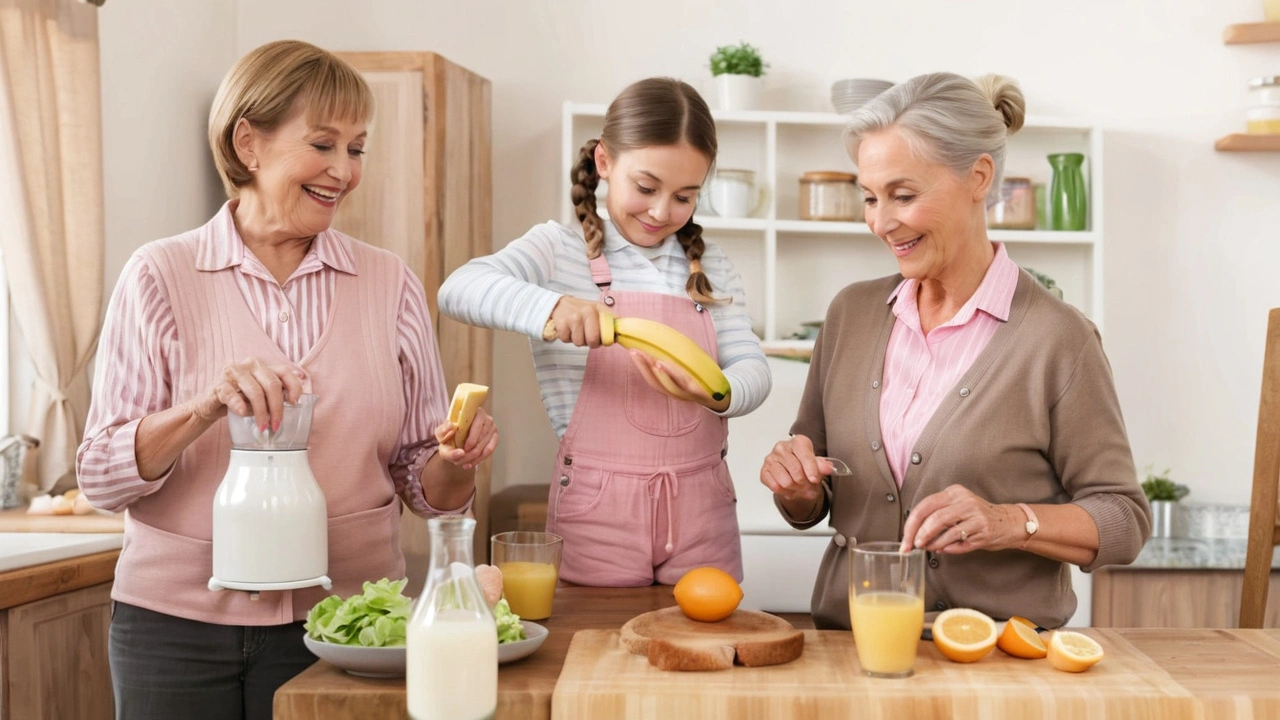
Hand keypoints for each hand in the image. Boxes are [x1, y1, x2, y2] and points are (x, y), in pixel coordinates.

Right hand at [188, 357, 304, 432]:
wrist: (209, 405)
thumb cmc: (239, 399)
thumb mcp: (260, 396)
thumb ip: (273, 395)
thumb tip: (292, 403)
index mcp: (262, 366)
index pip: (284, 371)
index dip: (293, 386)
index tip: (294, 402)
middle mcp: (249, 365)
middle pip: (271, 384)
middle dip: (277, 407)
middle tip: (276, 424)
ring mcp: (232, 373)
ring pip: (255, 391)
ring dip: (261, 412)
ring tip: (262, 426)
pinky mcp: (218, 385)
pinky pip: (230, 394)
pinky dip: (239, 405)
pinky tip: (243, 413)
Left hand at [433, 407, 497, 469]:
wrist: (455, 439)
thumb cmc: (449, 434)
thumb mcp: (441, 433)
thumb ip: (442, 431)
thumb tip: (452, 428)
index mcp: (473, 411)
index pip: (478, 425)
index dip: (472, 439)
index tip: (463, 449)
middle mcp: (486, 418)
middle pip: (481, 439)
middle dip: (469, 453)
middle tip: (458, 461)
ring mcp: (492, 428)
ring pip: (485, 447)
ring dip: (473, 458)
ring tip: (461, 463)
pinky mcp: (494, 438)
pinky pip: (489, 451)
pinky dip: (479, 460)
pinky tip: (469, 464)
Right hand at [546, 296, 612, 346]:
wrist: (559, 304)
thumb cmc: (580, 309)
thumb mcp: (596, 308)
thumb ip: (609, 317)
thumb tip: (622, 326)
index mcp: (596, 309)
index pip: (607, 331)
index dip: (606, 340)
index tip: (603, 340)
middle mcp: (585, 312)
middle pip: (592, 340)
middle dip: (591, 343)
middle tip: (588, 338)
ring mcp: (572, 318)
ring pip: (579, 342)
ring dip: (578, 340)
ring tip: (577, 332)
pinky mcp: (561, 324)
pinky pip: (567, 340)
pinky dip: (567, 338)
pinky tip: (568, 330)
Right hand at [626, 349, 728, 411]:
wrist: (722, 394)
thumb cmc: (700, 377)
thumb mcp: (684, 368)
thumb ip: (672, 358)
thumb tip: (659, 336)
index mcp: (668, 387)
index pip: (650, 378)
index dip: (640, 365)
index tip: (632, 350)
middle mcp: (674, 393)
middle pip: (656, 383)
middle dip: (644, 367)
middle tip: (635, 352)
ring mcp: (687, 394)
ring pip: (670, 386)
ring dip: (661, 374)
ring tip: (653, 361)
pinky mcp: (699, 393)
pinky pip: (686, 385)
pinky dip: (675, 376)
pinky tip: (668, 366)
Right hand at [759, 434, 832, 504]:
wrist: (792, 470)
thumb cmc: (804, 464)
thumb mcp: (817, 465)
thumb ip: (823, 466)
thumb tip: (828, 468)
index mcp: (797, 442)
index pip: (805, 456)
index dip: (811, 470)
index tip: (814, 479)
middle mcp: (782, 447)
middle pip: (796, 471)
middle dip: (804, 482)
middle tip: (806, 484)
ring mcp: (771, 459)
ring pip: (785, 482)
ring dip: (794, 488)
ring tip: (797, 486)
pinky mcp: (764, 471)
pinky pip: (775, 487)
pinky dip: (784, 492)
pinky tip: (788, 488)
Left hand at [899, 484, 1014, 553]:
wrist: (1007, 522)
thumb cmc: (975, 516)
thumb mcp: (956, 507)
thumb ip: (935, 516)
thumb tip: (913, 534)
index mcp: (954, 493)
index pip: (925, 506)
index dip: (911, 524)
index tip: (905, 539)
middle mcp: (965, 501)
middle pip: (934, 518)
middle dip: (918, 535)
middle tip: (912, 546)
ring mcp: (976, 516)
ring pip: (947, 531)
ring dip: (933, 543)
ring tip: (929, 548)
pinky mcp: (984, 531)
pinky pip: (960, 543)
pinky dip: (948, 549)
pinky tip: (944, 549)